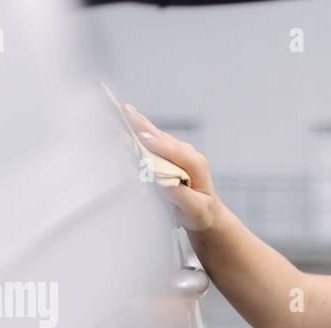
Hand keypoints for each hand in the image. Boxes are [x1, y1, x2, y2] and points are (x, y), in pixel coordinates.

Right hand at [122, 103, 223, 232]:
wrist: (207, 213)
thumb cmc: (201, 212)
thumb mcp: (195, 208)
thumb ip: (180, 194)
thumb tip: (163, 181)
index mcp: (196, 165)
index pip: (175, 152)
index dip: (158, 144)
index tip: (142, 138)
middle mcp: (187, 153)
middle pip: (162, 137)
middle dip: (143, 125)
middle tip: (124, 110)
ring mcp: (177, 151)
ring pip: (156, 136)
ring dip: (139, 124)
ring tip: (122, 111)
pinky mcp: (169, 154)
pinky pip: (153, 140)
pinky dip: (140, 131)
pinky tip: (129, 122)